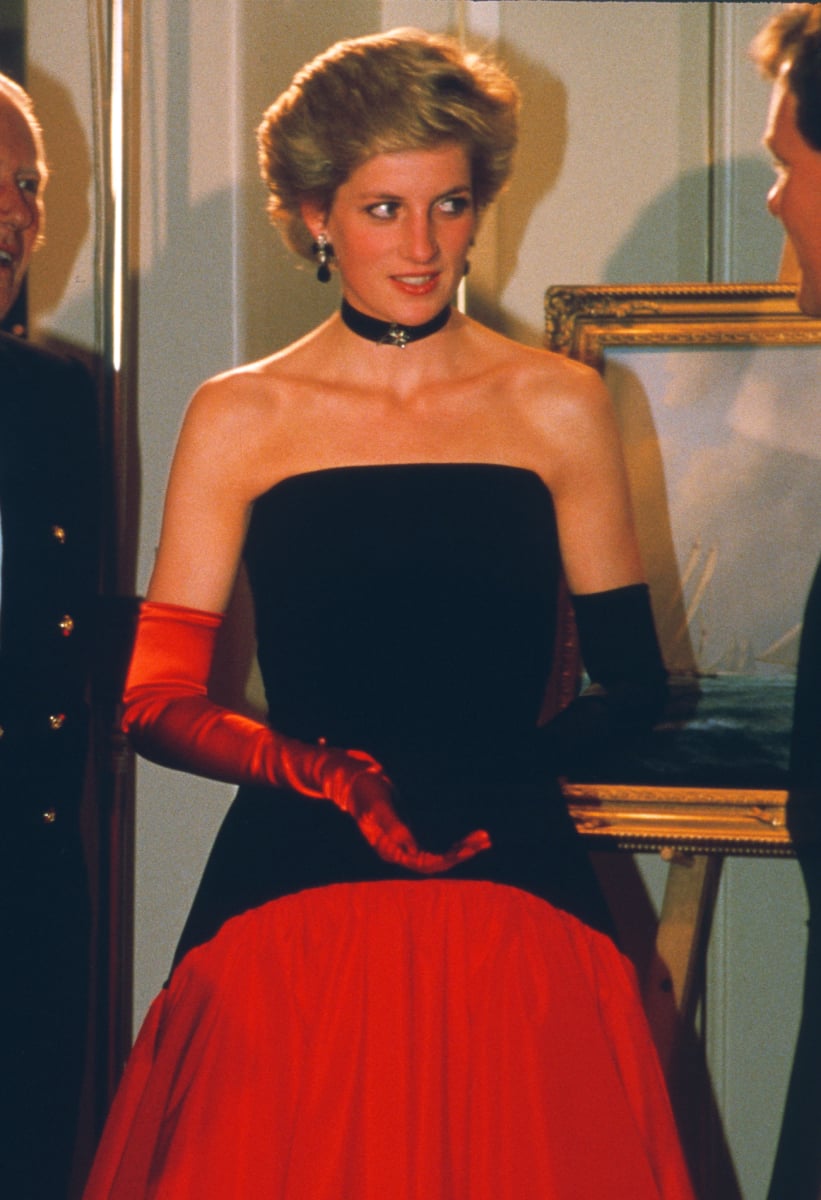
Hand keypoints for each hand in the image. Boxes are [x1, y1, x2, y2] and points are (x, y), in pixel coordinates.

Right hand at [339, 766, 491, 873]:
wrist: (357, 781)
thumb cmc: (366, 791)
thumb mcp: (378, 806)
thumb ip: (393, 826)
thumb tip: (412, 849)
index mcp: (388, 850)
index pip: (422, 864)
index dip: (446, 859)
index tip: (467, 850)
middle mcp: (399, 853)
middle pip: (435, 863)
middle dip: (460, 853)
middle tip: (484, 839)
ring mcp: (406, 847)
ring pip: (439, 856)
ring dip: (462, 848)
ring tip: (485, 838)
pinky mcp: (413, 838)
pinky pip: (438, 847)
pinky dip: (456, 842)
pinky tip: (473, 837)